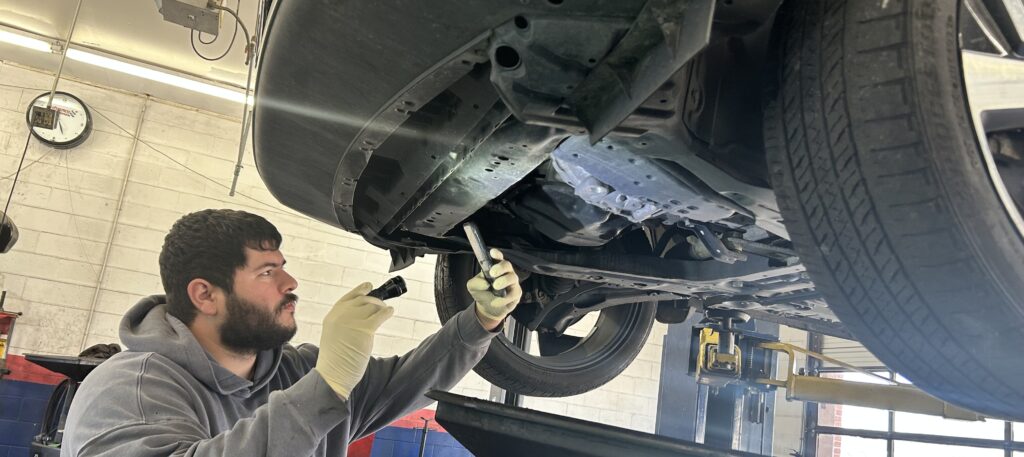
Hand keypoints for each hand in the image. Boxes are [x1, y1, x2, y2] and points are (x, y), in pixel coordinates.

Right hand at [315, 282, 393, 398]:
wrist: (333, 374)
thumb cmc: (335, 361)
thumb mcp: (334, 336)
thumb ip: (343, 324)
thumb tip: (362, 316)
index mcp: (332, 317)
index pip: (348, 298)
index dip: (360, 290)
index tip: (368, 286)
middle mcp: (341, 316)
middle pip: (362, 300)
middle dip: (374, 301)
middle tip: (382, 305)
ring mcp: (352, 321)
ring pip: (372, 306)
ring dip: (382, 308)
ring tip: (386, 311)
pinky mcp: (365, 329)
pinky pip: (380, 315)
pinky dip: (387, 312)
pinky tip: (390, 313)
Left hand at [466, 249, 521, 327]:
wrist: (487, 308)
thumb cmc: (482, 292)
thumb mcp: (473, 287)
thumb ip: (476, 282)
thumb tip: (486, 283)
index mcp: (494, 266)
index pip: (498, 257)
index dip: (497, 254)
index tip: (492, 252)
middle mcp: (505, 272)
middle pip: (507, 265)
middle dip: (500, 267)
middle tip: (492, 273)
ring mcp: (512, 282)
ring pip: (512, 277)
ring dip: (504, 281)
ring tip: (495, 286)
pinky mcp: (516, 293)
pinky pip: (514, 293)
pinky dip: (506, 297)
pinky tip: (498, 301)